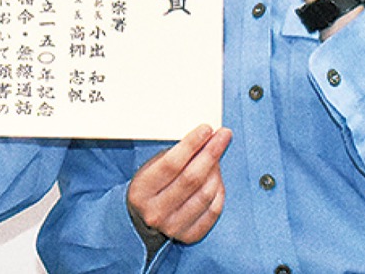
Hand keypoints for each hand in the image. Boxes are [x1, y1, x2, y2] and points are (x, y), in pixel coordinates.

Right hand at [126, 124, 231, 247]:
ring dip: (216, 171)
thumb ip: (172, 155)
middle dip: (211, 153)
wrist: (142, 221)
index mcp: (142, 190)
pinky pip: (213, 211)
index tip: (206, 129)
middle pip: (192, 178)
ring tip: (217, 157)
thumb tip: (202, 139)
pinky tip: (217, 179)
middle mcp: (156, 211)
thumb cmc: (150, 188)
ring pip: (205, 194)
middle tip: (223, 136)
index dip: (192, 144)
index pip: (171, 163)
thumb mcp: (150, 168)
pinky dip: (219, 191)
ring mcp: (173, 226)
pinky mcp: (188, 236)